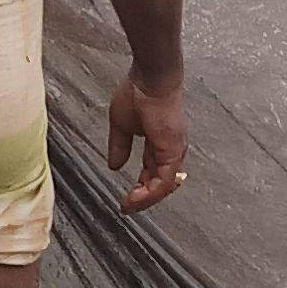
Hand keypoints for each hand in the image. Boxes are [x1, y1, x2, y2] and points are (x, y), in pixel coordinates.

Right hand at [105, 71, 185, 213]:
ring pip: (163, 187)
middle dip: (144, 199)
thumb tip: (113, 165)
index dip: (140, 188)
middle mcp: (169, 151)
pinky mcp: (171, 153)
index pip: (153, 174)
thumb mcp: (121, 125)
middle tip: (128, 207)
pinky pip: (163, 182)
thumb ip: (119, 147)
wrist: (150, 80)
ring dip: (146, 200)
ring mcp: (173, 153)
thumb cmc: (138, 93)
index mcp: (159, 144)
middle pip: (160, 184)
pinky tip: (134, 198)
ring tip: (129, 206)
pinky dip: (149, 194)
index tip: (126, 197)